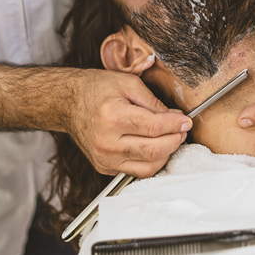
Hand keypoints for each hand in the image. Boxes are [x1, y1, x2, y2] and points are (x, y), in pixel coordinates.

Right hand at [66, 69, 191, 177]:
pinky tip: (155, 147)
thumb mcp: (128, 83)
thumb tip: (175, 118)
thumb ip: (153, 101)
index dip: (176, 125)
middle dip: (175, 140)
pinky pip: (136, 172)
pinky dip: (151, 161)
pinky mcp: (104, 167)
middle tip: (182, 130)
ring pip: (148, 167)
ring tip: (171, 139)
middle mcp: (107, 142)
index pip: (154, 127)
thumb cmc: (96, 89)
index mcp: (112, 117)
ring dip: (166, 155)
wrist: (68, 103)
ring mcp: (104, 158)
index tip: (186, 121)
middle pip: (154, 151)